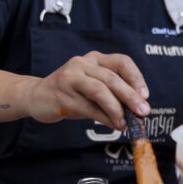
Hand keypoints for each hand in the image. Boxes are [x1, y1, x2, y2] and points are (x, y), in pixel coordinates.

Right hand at [24, 51, 149, 129]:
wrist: (37, 97)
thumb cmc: (71, 93)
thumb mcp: (93, 88)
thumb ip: (113, 95)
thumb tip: (136, 112)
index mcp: (95, 59)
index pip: (121, 62)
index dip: (136, 78)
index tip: (146, 95)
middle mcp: (83, 63)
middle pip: (112, 78)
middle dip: (130, 96)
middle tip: (143, 112)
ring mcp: (70, 77)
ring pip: (100, 90)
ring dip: (116, 108)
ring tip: (125, 123)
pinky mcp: (62, 94)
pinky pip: (87, 107)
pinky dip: (103, 118)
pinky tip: (113, 125)